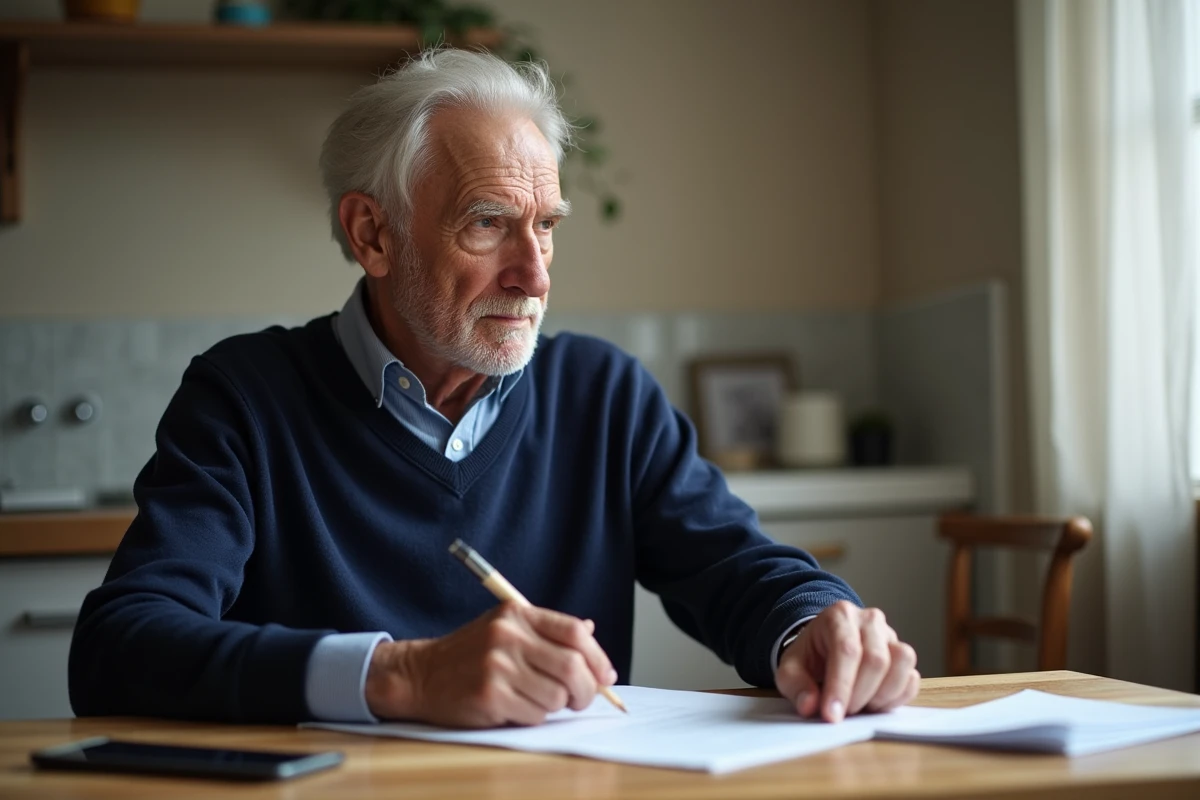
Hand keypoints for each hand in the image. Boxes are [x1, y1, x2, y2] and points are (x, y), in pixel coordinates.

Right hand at [364, 602, 617, 726]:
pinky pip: (535, 714)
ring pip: (557, 695)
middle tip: (580, 699)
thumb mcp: (506, 627)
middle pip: (573, 666)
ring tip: (537, 700)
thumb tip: (590, 633)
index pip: (574, 632)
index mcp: (517, 614)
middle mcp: (508, 636)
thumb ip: (546, 630)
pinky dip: (534, 716)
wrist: (422, 674)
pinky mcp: (490, 696)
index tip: (605, 676)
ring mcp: (497, 666)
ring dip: (556, 706)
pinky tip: (516, 708)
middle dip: (586, 689)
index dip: (598, 657)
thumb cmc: (470, 653)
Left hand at [775, 601, 918, 722]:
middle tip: (843, 713)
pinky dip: (897, 697)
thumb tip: (810, 705)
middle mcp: (869, 620)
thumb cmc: (810, 655)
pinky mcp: (903, 655)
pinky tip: (876, 703)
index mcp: (839, 615)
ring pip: (901, 663)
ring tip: (861, 706)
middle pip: (876, 660)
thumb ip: (795, 685)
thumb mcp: (790, 668)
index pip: (846, 650)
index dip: (841, 686)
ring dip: (882, 695)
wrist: (825, 645)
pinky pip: (912, 677)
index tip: (832, 715)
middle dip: (859, 695)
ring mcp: (890, 636)